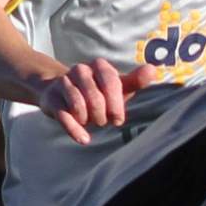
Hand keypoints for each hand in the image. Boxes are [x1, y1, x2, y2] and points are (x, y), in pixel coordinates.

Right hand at [33, 60, 150, 145]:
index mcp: (99, 66)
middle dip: (101, 115)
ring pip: (78, 105)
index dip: (116, 104)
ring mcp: (63, 82)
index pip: (111, 82)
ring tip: (90, 121)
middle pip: (95, 96)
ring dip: (88, 119)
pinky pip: (63, 115)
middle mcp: (80, 70)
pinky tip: (84, 139)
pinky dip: (74, 130)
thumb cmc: (98, 92)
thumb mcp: (118, 87)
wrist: (62, 93)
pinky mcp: (51, 98)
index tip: (118, 119)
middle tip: (102, 121)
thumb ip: (136, 80)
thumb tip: (153, 69)